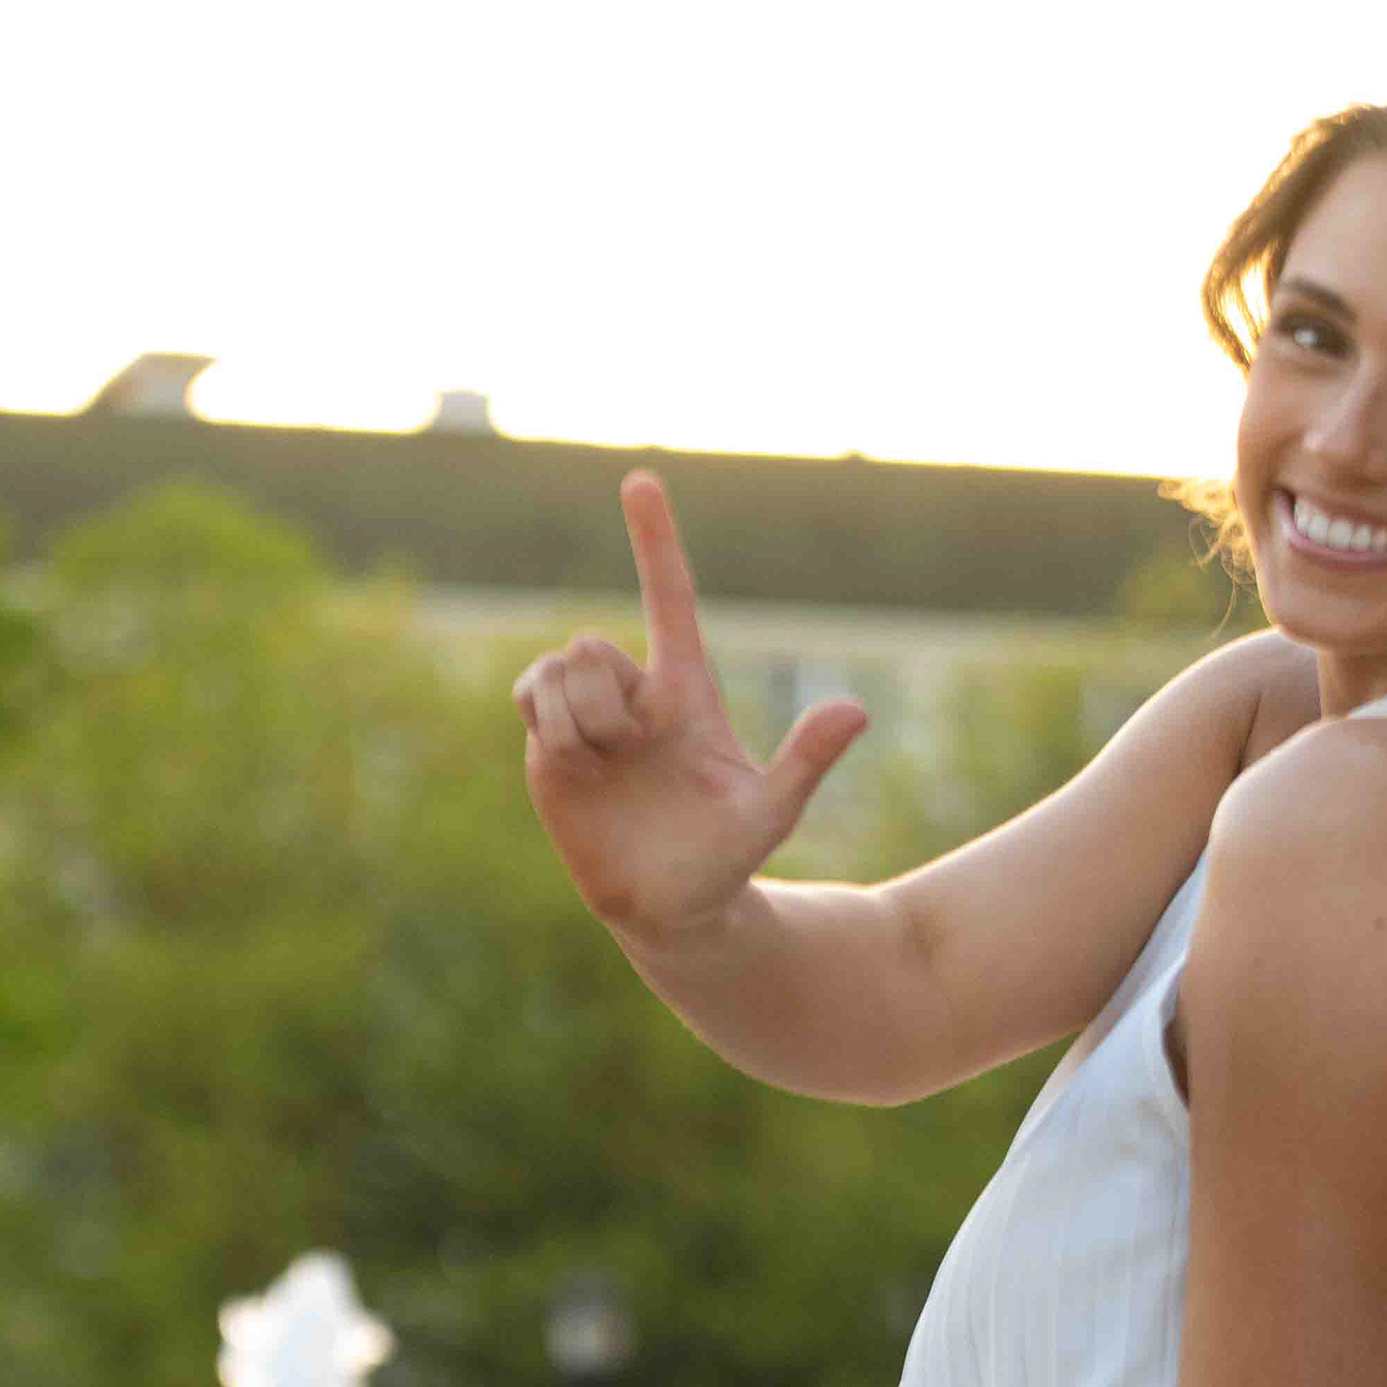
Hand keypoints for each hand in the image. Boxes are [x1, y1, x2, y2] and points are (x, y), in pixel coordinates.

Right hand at [515, 472, 868, 943]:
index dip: (655, 539)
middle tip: (635, 750)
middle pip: (594, 642)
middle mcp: (633, 692)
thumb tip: (856, 711)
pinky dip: (550, 725)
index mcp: (685, 689)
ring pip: (559, 666)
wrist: (669, 907)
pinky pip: (530, 695)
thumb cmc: (726, 857)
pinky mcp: (546, 741)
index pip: (667, 596)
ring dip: (583, 720)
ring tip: (607, 765)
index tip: (641, 479)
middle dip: (609, 699)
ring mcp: (587, 716)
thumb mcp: (773, 812)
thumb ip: (807, 761)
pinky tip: (573, 764)